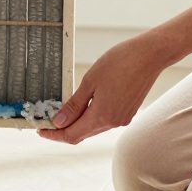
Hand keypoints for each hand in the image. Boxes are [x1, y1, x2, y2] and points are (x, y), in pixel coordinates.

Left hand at [39, 35, 172, 144]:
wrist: (150, 55)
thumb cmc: (120, 62)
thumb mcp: (90, 81)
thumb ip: (74, 105)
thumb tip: (59, 122)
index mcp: (102, 116)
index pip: (72, 135)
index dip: (54, 135)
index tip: (41, 130)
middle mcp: (113, 122)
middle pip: (82, 134)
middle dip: (63, 129)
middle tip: (46, 120)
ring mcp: (122, 118)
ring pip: (93, 128)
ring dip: (77, 123)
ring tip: (61, 111)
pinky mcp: (128, 112)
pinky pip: (104, 120)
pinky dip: (90, 117)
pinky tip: (82, 106)